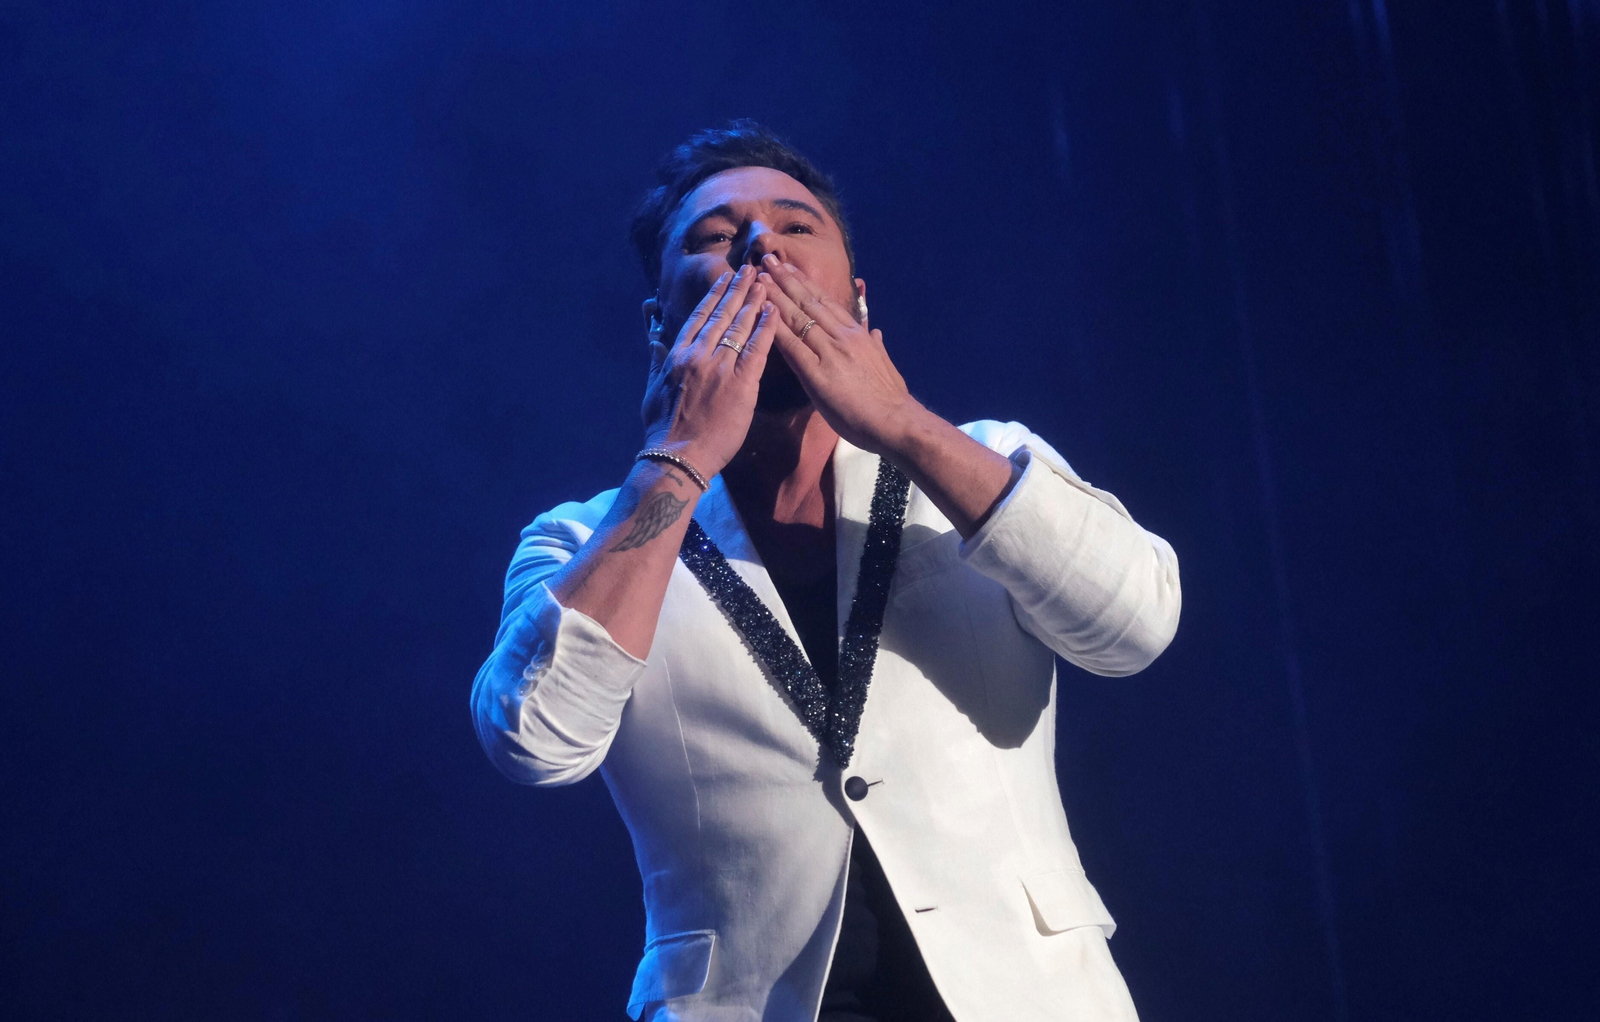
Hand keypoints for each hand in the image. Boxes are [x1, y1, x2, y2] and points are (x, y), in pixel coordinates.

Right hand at [641, 266, 779, 478]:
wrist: (677, 456)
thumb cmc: (663, 428)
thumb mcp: (652, 388)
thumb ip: (656, 359)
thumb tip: (654, 337)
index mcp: (677, 355)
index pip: (699, 317)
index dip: (714, 296)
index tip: (724, 278)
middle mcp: (698, 355)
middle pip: (722, 315)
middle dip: (738, 289)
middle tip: (751, 268)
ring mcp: (720, 367)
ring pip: (740, 327)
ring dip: (754, 302)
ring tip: (766, 283)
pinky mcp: (741, 384)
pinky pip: (757, 350)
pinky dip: (766, 328)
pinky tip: (775, 312)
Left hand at [756, 255, 923, 454]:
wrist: (895, 421)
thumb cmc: (891, 399)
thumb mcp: (885, 363)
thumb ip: (876, 344)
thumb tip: (876, 331)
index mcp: (857, 334)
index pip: (826, 302)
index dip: (805, 283)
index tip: (790, 268)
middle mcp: (842, 336)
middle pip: (809, 302)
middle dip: (786, 279)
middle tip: (768, 259)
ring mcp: (830, 352)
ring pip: (798, 318)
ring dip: (776, 296)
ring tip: (759, 277)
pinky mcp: (817, 374)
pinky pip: (792, 346)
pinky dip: (775, 328)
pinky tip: (761, 315)